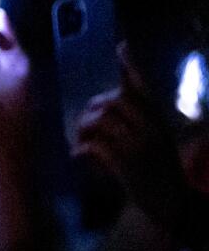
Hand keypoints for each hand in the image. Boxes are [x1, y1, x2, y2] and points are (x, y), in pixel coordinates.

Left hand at [72, 45, 189, 227]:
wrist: (172, 204)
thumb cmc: (158, 171)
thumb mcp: (155, 139)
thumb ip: (139, 119)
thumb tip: (112, 99)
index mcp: (159, 120)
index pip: (145, 87)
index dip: (132, 66)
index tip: (122, 46)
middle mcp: (152, 128)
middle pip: (114, 102)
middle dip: (90, 111)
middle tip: (81, 128)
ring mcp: (140, 147)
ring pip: (103, 122)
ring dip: (83, 131)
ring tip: (79, 144)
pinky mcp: (127, 167)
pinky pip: (98, 147)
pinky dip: (82, 150)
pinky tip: (78, 157)